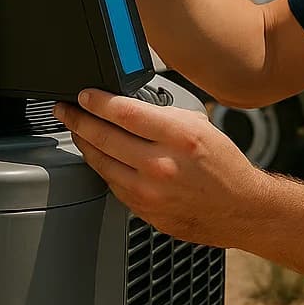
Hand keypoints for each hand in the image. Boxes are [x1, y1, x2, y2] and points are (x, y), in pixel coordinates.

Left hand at [53, 89, 272, 246]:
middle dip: (77, 119)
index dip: (96, 101)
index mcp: (178, 137)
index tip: (83, 95)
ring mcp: (149, 192)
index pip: (123, 112)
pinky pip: (111, 184)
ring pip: (100, 163)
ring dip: (84, 144)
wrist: (238, 208)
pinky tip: (100, 156)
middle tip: (65, 110)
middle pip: (103, 136)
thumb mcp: (199, 125)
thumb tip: (127, 106)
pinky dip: (102, 167)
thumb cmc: (223, 166)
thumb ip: (162, 114)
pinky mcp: (143, 210)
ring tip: (77, 130)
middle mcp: (161, 165)